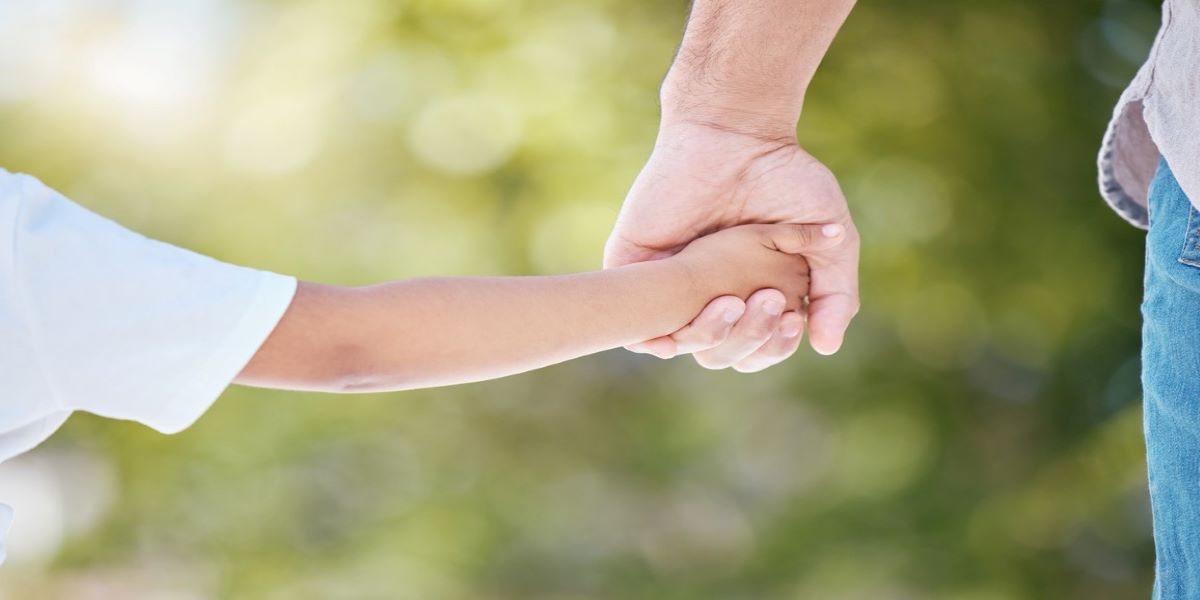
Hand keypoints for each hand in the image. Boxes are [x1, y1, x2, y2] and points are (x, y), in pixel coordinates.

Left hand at [604, 121, 859, 370]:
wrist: (735, 133)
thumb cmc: (786, 178)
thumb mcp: (830, 237)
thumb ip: (835, 292)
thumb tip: (826, 347)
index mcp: (752, 296)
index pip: (760, 348)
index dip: (776, 345)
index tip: (794, 318)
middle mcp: (711, 296)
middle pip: (723, 353)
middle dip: (748, 338)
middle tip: (768, 300)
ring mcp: (672, 283)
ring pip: (681, 342)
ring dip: (710, 335)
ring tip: (733, 301)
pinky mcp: (637, 264)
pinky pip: (637, 319)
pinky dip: (655, 334)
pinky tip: (676, 332)